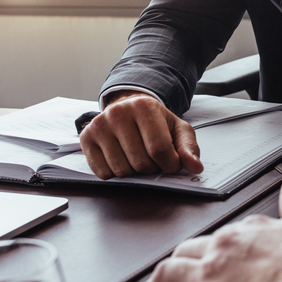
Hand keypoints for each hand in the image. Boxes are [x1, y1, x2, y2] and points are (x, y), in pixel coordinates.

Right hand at [79, 92, 202, 178]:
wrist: (129, 110)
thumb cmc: (155, 122)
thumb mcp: (178, 130)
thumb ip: (189, 148)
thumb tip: (195, 167)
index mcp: (144, 107)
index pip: (160, 150)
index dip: (170, 165)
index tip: (171, 163)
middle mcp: (118, 113)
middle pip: (140, 163)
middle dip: (152, 168)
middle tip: (153, 158)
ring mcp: (99, 125)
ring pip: (121, 171)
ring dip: (134, 172)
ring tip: (137, 157)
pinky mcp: (86, 138)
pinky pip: (103, 173)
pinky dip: (115, 174)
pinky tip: (121, 159)